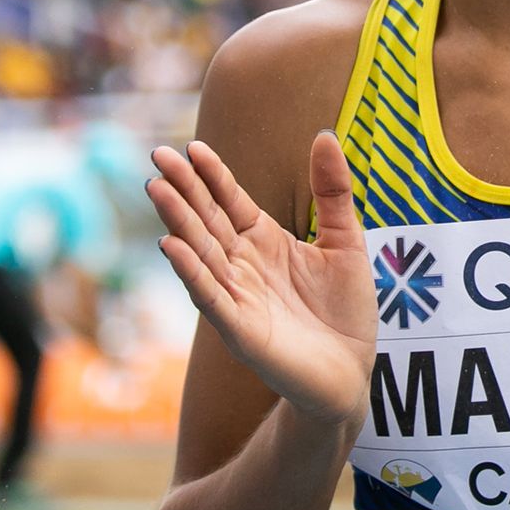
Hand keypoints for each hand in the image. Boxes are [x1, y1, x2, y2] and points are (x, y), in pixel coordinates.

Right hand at [148, 131, 375, 430]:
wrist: (353, 374)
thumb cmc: (345, 311)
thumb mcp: (347, 242)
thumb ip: (333, 191)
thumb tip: (323, 135)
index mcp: (264, 241)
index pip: (230, 200)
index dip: (212, 175)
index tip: (192, 147)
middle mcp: (242, 265)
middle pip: (206, 220)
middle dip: (183, 189)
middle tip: (158, 156)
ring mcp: (237, 297)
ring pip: (200, 253)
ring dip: (177, 223)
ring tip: (157, 189)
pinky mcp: (239, 330)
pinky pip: (210, 297)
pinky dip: (190, 272)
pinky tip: (170, 246)